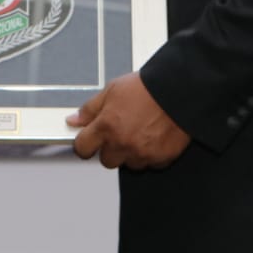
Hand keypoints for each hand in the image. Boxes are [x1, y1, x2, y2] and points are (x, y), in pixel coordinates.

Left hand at [67, 72, 189, 168]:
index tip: (89, 140)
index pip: (82, 148)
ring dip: (131, 153)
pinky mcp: (161, 158)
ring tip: (141, 131)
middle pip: (106, 160)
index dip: (85, 144)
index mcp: (106, 126)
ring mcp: (142, 153)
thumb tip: (73, 120)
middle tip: (121, 132)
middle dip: (111, 149)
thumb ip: (90, 109)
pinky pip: (150, 164)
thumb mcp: (112, 90)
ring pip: (129, 164)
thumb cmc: (148, 88)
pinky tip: (154, 137)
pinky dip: (151, 154)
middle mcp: (122, 143)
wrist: (180, 90)